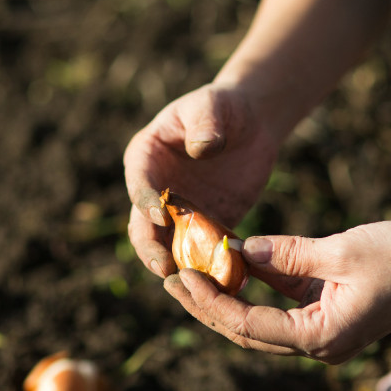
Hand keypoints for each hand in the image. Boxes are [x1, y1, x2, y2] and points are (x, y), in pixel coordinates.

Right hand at [124, 83, 282, 278]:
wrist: (251, 125)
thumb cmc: (225, 107)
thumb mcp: (214, 106)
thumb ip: (206, 124)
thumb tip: (203, 147)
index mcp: (146, 158)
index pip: (139, 183)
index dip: (145, 201)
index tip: (159, 216)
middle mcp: (155, 190)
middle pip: (143, 226)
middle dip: (152, 247)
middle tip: (166, 267)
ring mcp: (178, 214)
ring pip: (168, 246)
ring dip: (177, 265)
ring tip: (191, 283)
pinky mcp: (204, 228)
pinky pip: (201, 252)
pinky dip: (208, 267)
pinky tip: (222, 280)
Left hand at [164, 221, 390, 363]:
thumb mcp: (341, 250)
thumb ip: (286, 254)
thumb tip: (240, 252)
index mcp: (321, 339)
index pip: (248, 326)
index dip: (210, 302)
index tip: (180, 276)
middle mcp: (319, 344)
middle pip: (248, 330)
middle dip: (208, 305)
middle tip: (171, 277)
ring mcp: (325, 330)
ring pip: (262, 318)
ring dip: (230, 295)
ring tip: (192, 269)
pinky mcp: (331, 312)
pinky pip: (284, 302)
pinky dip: (259, 285)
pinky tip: (234, 261)